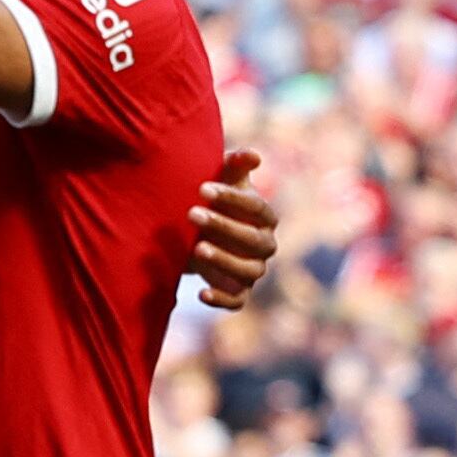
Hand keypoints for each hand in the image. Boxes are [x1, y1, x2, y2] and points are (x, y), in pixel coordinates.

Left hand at [189, 148, 280, 309]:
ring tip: (195, 249)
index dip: (232, 198)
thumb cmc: (217, 202)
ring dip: (224, 261)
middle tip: (191, 213)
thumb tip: (253, 155)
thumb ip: (235, 165)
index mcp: (266, 217)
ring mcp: (253, 270)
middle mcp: (265, 245)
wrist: (200, 234)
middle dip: (223, 226)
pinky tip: (201, 294)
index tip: (202, 188)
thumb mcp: (224, 181)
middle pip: (253, 239)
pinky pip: (236, 301)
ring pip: (248, 270)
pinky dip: (221, 300)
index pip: (258, 207)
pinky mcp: (238, 291)